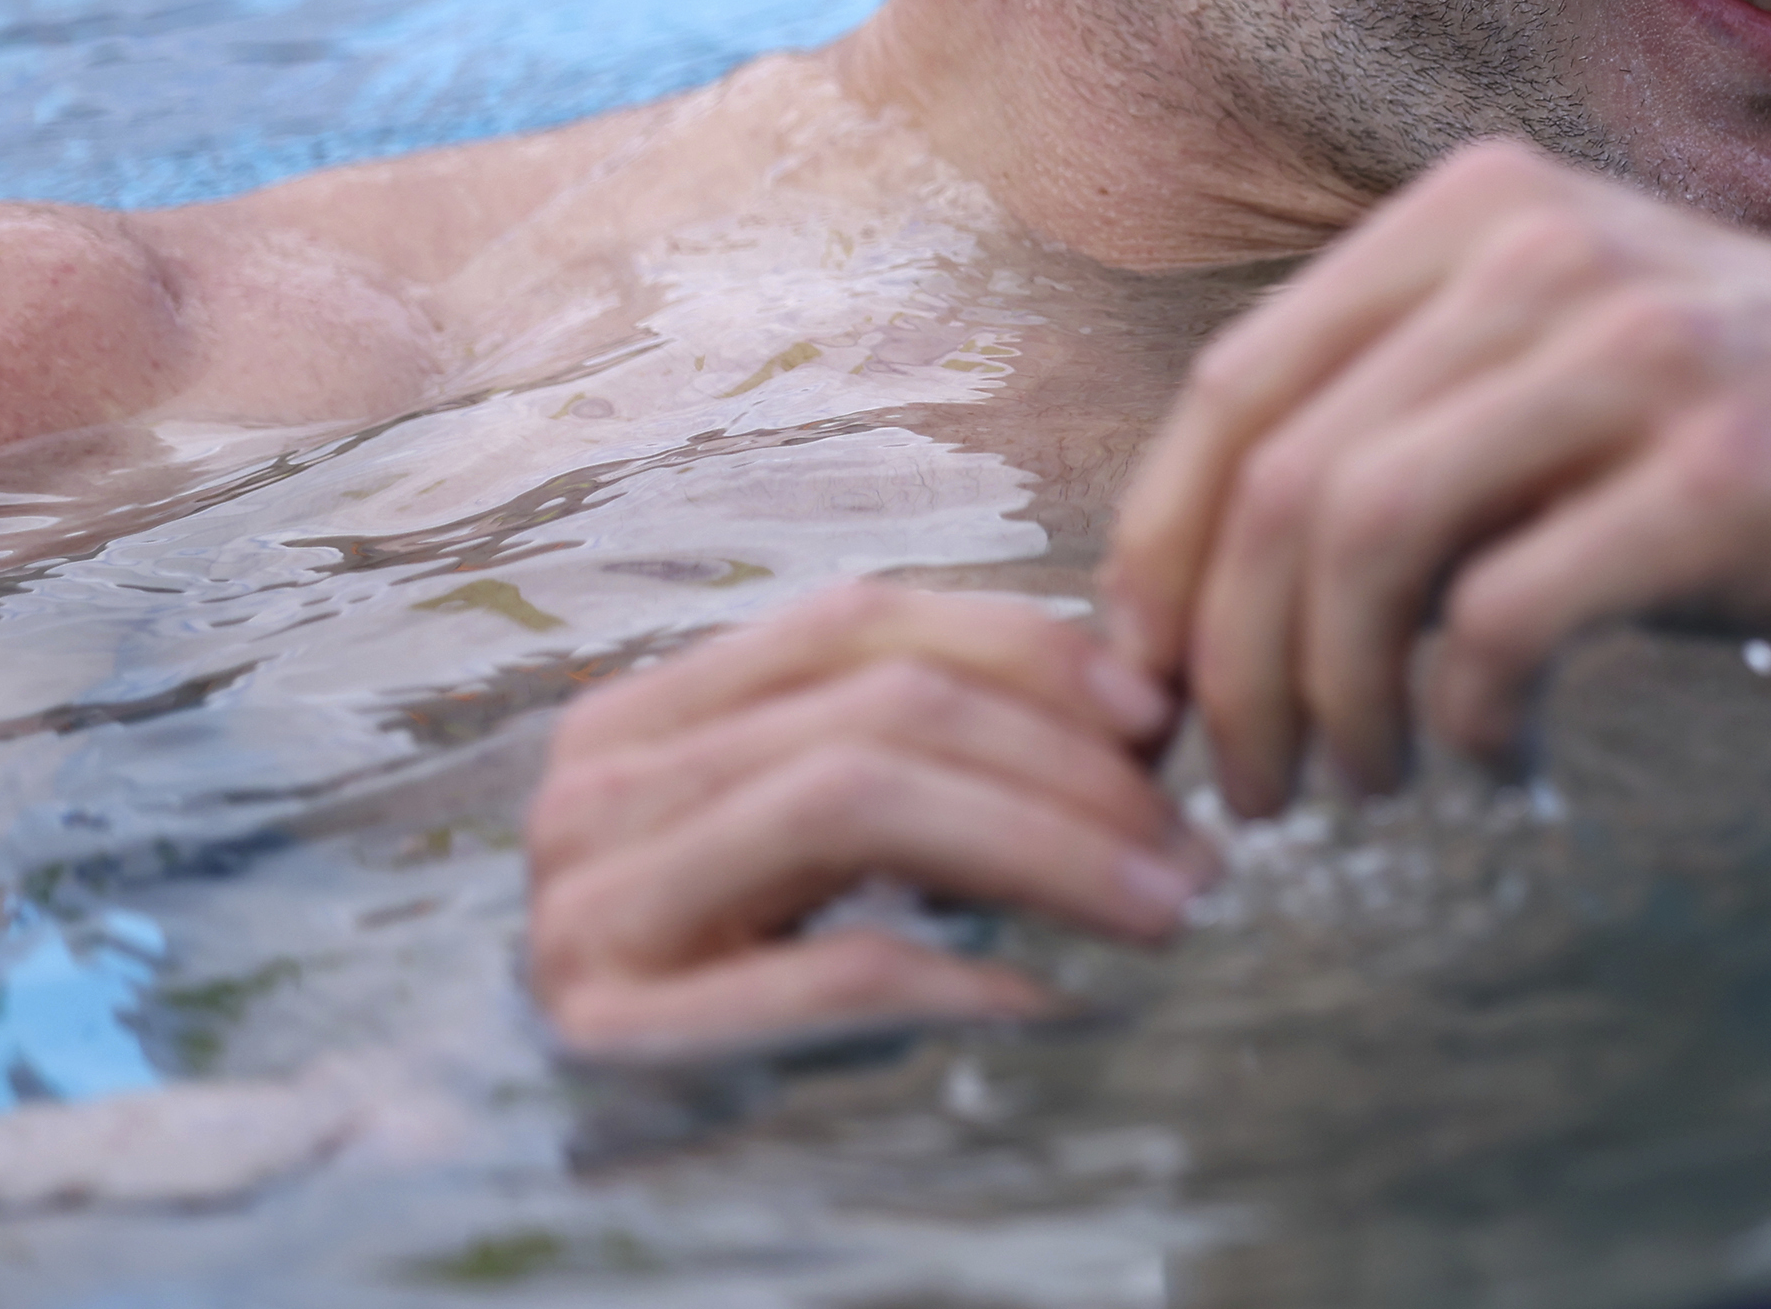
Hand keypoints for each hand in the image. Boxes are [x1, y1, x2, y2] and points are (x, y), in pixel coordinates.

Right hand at [522, 582, 1212, 1056]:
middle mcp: (596, 786)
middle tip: (1188, 844)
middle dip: (1068, 765)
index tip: (1157, 714)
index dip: (1024, 648)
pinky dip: (963, 974)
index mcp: (646, 712)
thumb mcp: (812, 843)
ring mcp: (587, 903)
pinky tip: (1051, 1000)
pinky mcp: (611, 1029)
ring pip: (857, 800)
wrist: (582, 1150)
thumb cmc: (730, 979)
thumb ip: (923, 754)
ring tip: (1161, 904)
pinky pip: (826, 968)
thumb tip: (1138, 717)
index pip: (855, 620)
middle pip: (880, 711)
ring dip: (1047, 846)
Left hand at [1100, 141, 1770, 815]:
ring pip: (1361, 543)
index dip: (1159, 559)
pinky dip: (1466, 725)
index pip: (1237, 389)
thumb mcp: (1595, 362)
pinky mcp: (1722, 474)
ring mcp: (1637, 355)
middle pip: (1278, 481)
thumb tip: (1216, 589)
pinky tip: (1505, 765)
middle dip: (1227, 666)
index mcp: (1487, 210)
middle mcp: (1544, 250)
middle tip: (1253, 783)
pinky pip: (1503, 622)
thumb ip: (1429, 417)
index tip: (1161, 692)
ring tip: (1365, 786)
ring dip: (1329, 704)